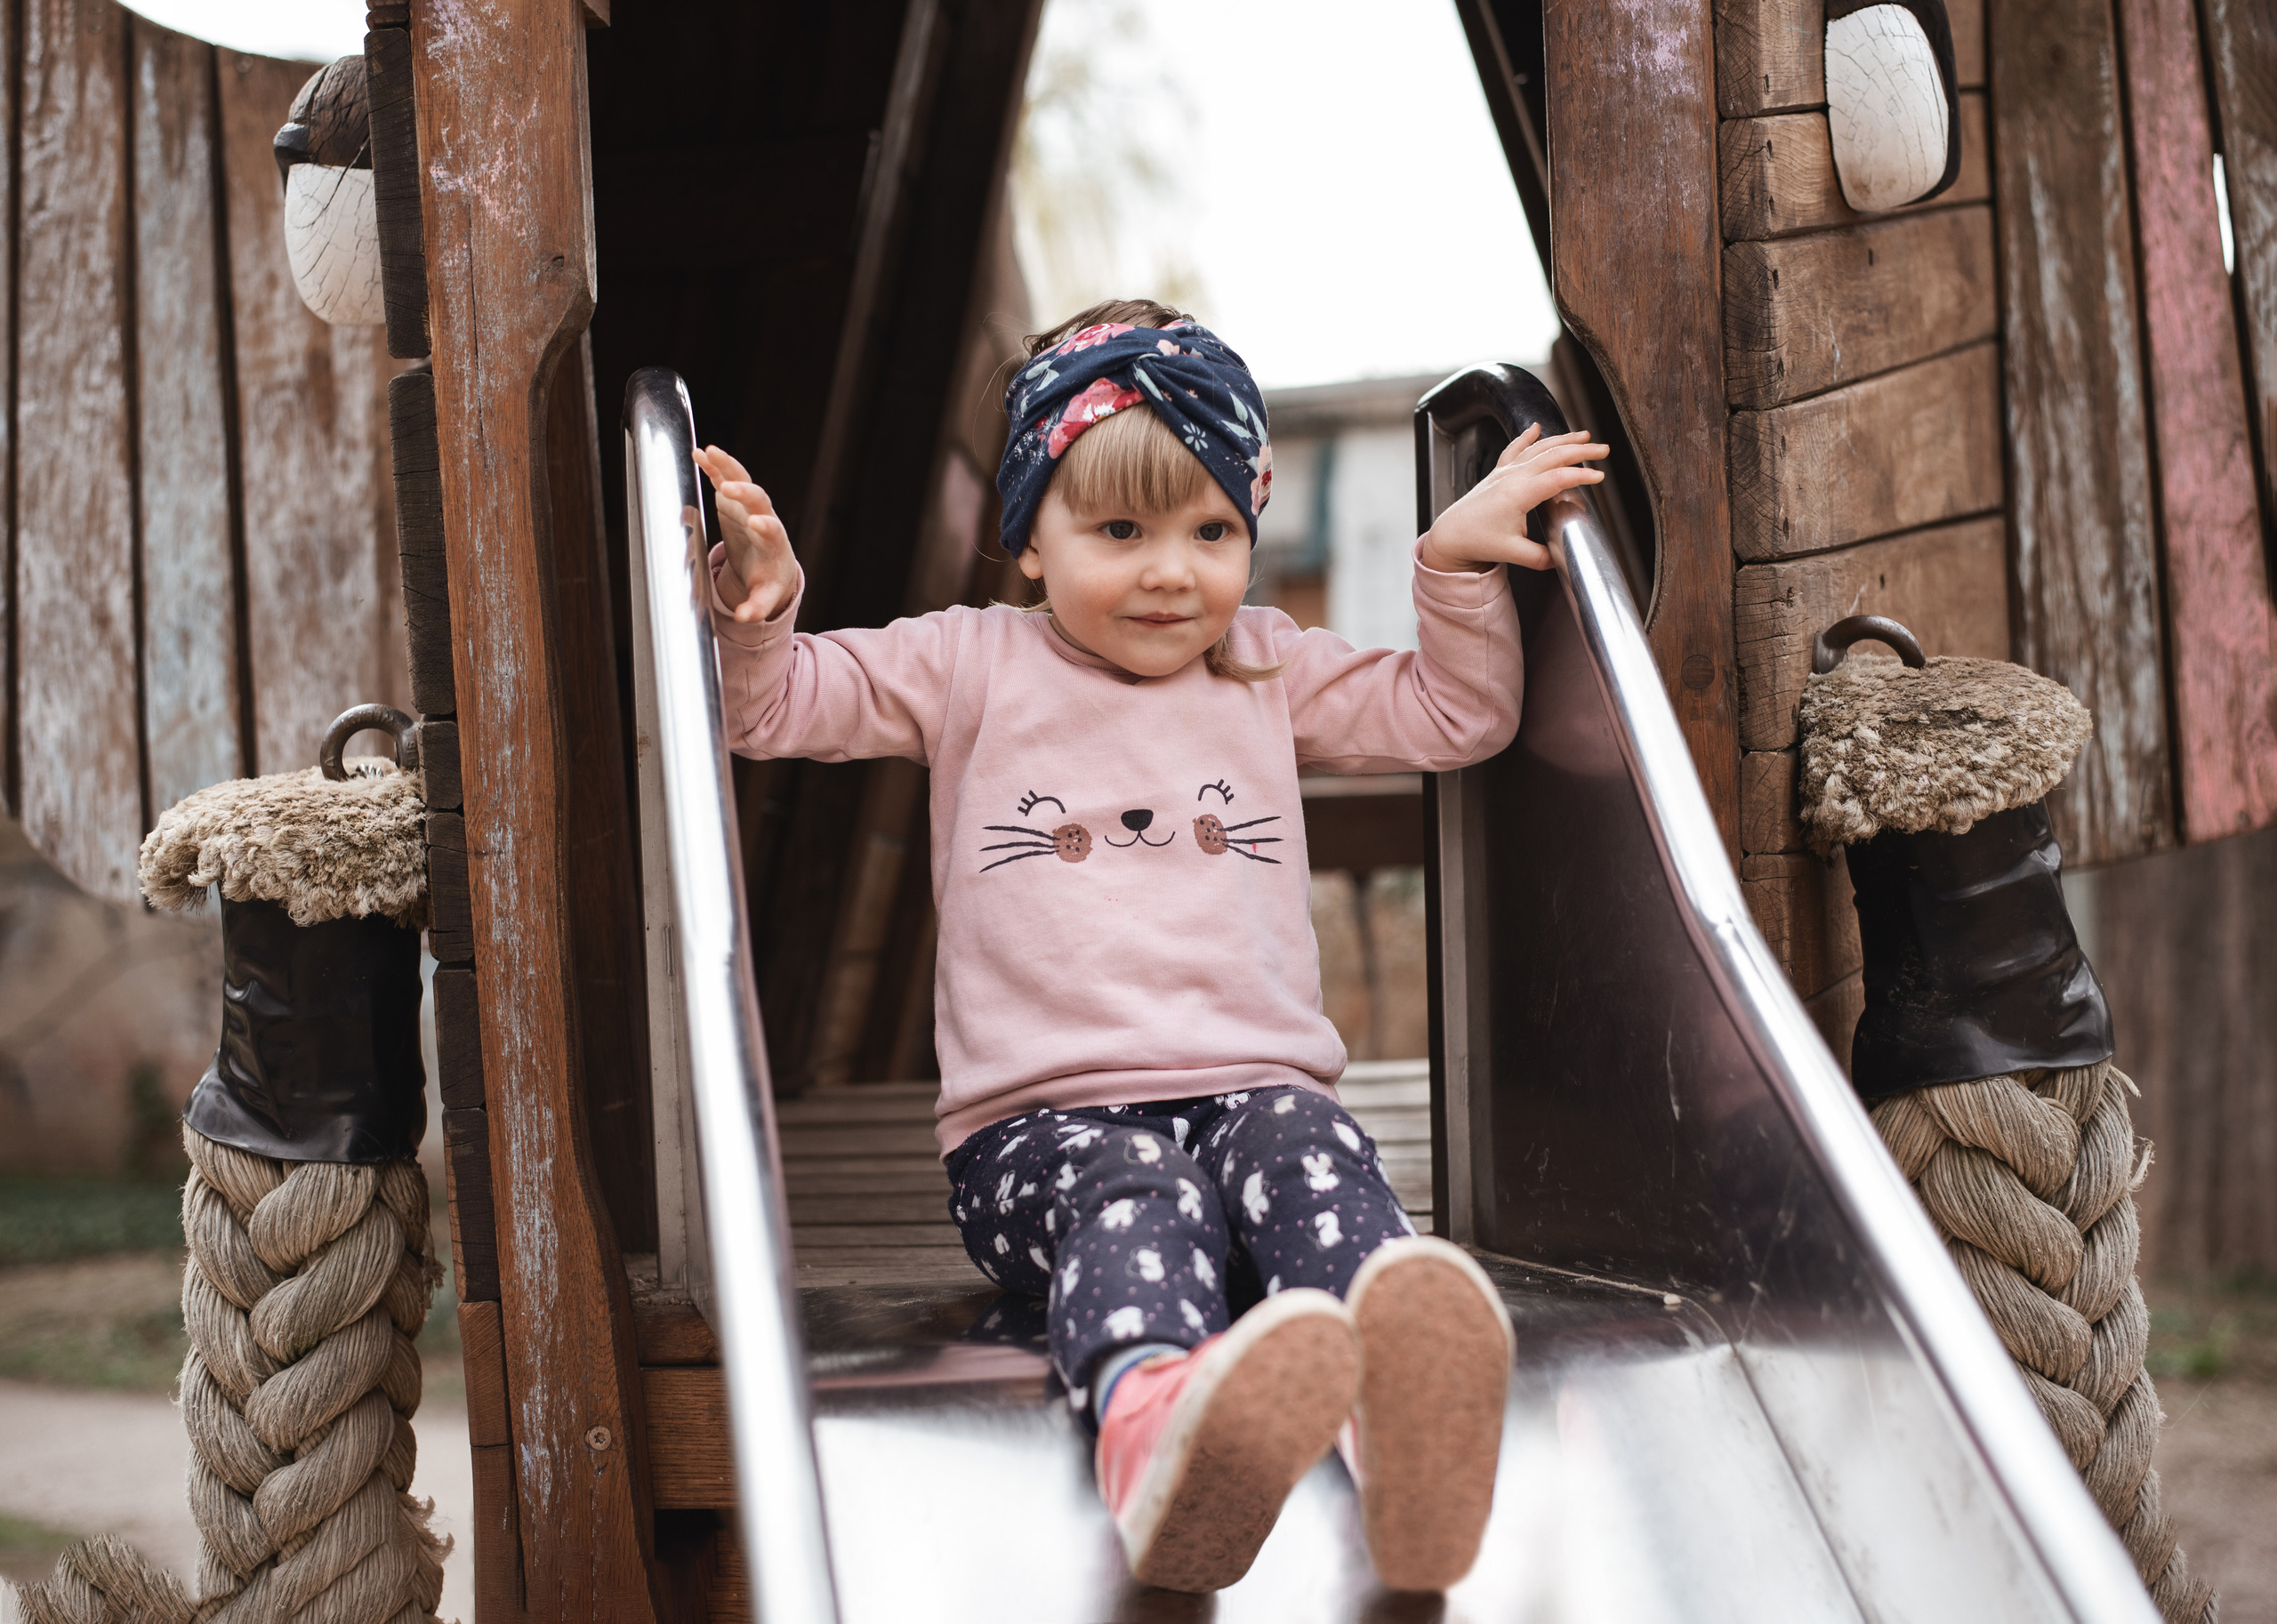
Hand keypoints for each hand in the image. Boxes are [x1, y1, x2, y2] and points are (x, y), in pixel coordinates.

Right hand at [695, 445, 798, 623]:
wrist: (770, 563)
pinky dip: (715, 465)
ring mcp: (750, 506)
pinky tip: (699, 453)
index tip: (757, 524)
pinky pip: (726, 477)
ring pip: (743, 480)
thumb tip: (746, 619)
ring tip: (711, 453)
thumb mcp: (765, 596)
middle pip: (761, 501)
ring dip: (728, 467)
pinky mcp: (735, 499)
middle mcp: (764, 519)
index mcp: (774, 544)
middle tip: (731, 488)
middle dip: (746, 493)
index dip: (766, 527)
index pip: (774, 532)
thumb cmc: (768, 579)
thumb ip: (756, 606)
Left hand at [1416, 425, 1608, 573]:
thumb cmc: (1477, 541)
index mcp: (1518, 494)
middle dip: (1581, 451)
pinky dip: (1527, 436)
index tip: (1599, 476)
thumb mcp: (1512, 553)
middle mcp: (1512, 478)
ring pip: (1538, 448)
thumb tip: (1558, 560)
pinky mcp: (1498, 473)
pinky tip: (1537, 427)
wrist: (1450, 534)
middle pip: (1552, 455)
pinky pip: (1515, 448)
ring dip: (1562, 439)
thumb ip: (1539, 557)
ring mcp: (1505, 472)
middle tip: (1603, 450)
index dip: (1580, 475)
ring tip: (1584, 436)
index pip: (1556, 478)